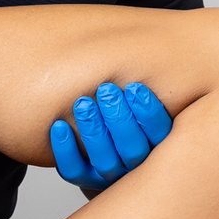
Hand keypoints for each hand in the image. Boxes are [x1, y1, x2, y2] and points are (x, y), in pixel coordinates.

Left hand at [48, 80, 172, 196]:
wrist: (106, 142)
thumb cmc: (130, 108)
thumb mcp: (145, 95)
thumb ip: (154, 81)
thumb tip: (160, 40)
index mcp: (161, 144)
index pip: (161, 134)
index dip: (148, 112)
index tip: (134, 86)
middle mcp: (138, 165)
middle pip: (133, 150)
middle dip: (119, 119)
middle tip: (105, 89)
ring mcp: (110, 176)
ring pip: (105, 162)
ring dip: (93, 130)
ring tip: (82, 102)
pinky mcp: (84, 179)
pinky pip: (74, 171)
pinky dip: (65, 149)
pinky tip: (58, 124)